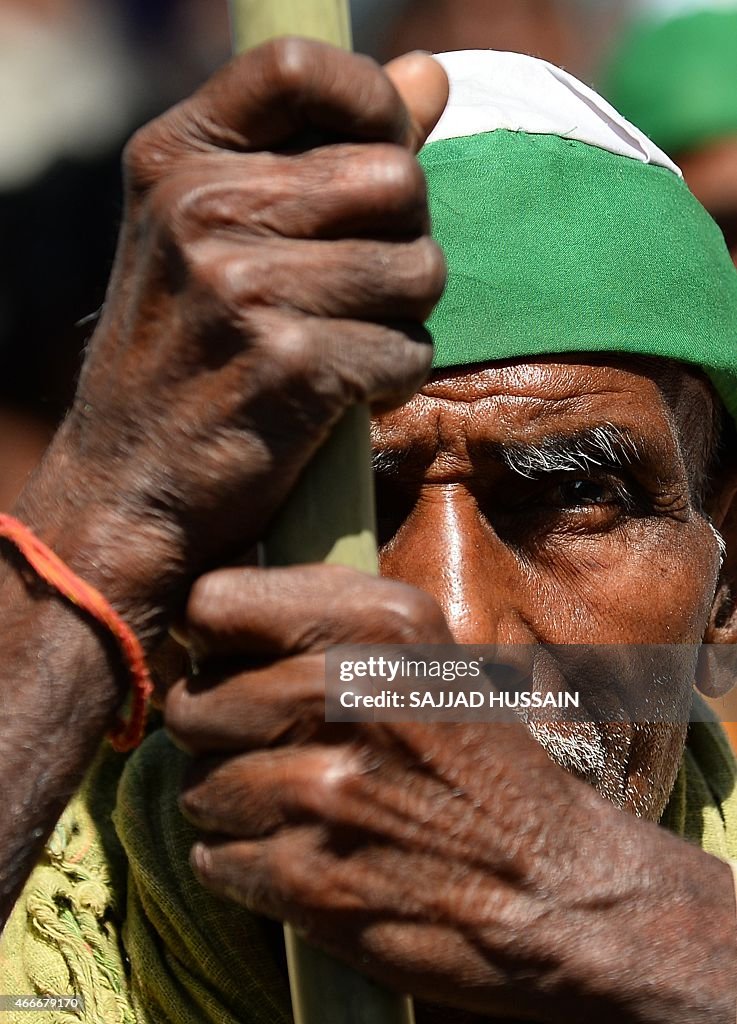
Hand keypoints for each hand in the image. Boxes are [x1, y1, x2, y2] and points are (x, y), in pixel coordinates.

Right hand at [20, 41, 447, 637]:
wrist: (131, 481)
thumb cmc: (185, 353)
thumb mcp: (217, 234)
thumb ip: (322, 149)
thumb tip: (431, 76)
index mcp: (177, 161)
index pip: (298, 67)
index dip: (371, 99)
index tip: (385, 148)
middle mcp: (202, 211)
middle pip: (395, 179)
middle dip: (403, 240)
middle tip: (357, 289)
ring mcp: (243, 289)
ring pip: (420, 269)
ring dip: (403, 317)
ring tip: (343, 343)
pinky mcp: (291, 366)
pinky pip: (409, 352)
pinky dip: (391, 381)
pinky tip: (338, 395)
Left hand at [164, 565, 731, 1021]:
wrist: (556, 888)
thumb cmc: (486, 763)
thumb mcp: (431, 651)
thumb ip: (330, 614)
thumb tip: (214, 609)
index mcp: (380, 624)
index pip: (212, 604)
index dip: (211, 641)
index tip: (233, 665)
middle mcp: (345, 695)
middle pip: (191, 705)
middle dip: (219, 733)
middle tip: (273, 749)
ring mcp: (324, 791)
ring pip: (195, 788)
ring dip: (233, 804)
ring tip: (300, 808)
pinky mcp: (308, 879)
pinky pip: (213, 859)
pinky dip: (245, 864)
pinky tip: (304, 856)